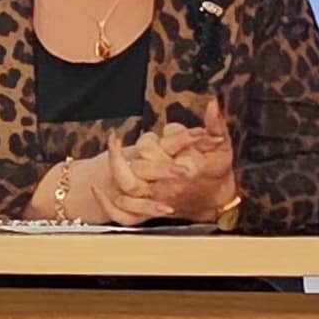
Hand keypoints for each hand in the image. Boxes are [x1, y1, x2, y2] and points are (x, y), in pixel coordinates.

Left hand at [102, 122, 236, 226]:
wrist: (217, 200)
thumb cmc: (218, 172)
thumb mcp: (223, 145)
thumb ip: (216, 124)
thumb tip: (213, 104)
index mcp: (184, 171)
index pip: (159, 156)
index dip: (147, 144)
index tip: (141, 134)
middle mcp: (167, 189)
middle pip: (138, 169)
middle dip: (129, 153)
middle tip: (117, 140)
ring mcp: (156, 202)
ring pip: (127, 189)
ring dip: (115, 168)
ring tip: (111, 150)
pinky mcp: (149, 213)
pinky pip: (122, 215)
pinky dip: (107, 204)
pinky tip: (96, 189)